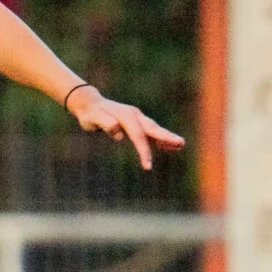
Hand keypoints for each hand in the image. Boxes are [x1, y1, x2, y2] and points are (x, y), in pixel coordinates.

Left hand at [68, 86, 186, 169]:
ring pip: (154, 129)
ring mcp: (137, 118)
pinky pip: (151, 132)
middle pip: (152, 128)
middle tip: (181, 143)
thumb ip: (104, 123)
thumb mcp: (93, 119)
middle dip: (166, 137)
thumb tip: (117, 132)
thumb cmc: (90, 114)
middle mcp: (134, 115)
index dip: (144, 151)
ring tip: (181, 145)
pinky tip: (170, 147)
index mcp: (126, 116)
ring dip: (167, 138)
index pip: (138, 136)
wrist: (90, 104)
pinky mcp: (136, 123)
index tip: (148, 166)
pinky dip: (160, 139)